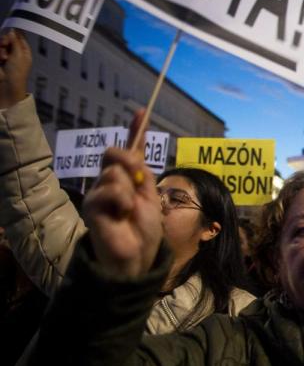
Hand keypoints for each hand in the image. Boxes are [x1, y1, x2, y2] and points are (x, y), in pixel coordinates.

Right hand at [0, 29, 31, 108]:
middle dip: (4, 40)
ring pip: (0, 45)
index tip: (10, 33)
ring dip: (0, 49)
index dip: (14, 34)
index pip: (19, 37)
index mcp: (24, 51)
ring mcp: (5, 57)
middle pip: (6, 39)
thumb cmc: (17, 73)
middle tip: (4, 43)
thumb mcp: (19, 55)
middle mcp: (14, 53)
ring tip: (3, 58)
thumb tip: (12, 30)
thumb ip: (15, 41)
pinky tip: (1, 60)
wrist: (7, 86)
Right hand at [83, 111, 162, 277]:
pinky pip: (110, 189)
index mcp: (128, 178)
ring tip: (129, 210)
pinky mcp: (91, 204)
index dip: (136, 130)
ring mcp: (99, 192)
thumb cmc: (144, 228)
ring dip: (129, 190)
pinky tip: (122, 214)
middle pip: (114, 153)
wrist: (137, 254)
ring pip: (114, 172)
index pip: (130, 149)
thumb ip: (143, 171)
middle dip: (128, 160)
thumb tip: (138, 147)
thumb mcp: (150, 195)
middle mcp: (110, 181)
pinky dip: (122, 200)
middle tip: (139, 179)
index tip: (143, 111)